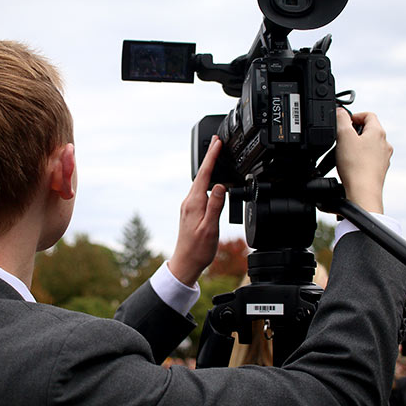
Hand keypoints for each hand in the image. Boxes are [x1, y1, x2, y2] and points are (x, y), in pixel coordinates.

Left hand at [168, 136, 226, 286]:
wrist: (185, 263)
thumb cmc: (197, 249)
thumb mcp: (210, 227)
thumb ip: (215, 206)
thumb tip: (220, 186)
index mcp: (194, 203)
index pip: (205, 174)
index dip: (211, 157)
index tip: (217, 143)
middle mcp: (189, 202)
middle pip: (202, 174)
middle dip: (210, 158)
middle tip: (217, 143)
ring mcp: (189, 206)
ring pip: (201, 182)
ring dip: (209, 169)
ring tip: (216, 157)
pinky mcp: (191, 211)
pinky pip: (200, 191)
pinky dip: (207, 181)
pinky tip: (212, 181)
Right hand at [335, 108, 392, 213]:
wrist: (363, 193)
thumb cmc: (355, 166)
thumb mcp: (344, 136)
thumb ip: (341, 119)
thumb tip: (340, 111)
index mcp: (378, 132)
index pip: (368, 115)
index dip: (354, 116)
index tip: (343, 123)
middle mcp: (384, 144)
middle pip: (369, 130)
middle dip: (353, 133)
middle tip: (341, 139)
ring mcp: (383, 158)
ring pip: (369, 146)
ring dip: (356, 147)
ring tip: (344, 154)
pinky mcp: (378, 171)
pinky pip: (368, 160)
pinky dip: (359, 160)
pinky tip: (349, 167)